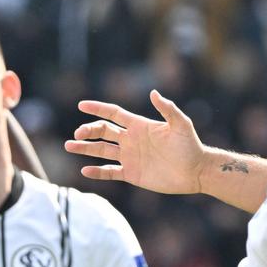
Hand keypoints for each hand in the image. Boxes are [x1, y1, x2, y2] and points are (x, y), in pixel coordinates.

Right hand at [65, 90, 203, 193]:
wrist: (196, 171)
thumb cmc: (191, 146)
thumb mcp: (181, 125)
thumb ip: (168, 109)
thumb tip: (154, 93)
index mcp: (140, 126)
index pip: (114, 114)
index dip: (98, 109)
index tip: (82, 105)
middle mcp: (131, 140)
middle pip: (103, 131)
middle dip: (88, 131)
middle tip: (78, 134)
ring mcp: (130, 157)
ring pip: (102, 150)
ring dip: (85, 148)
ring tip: (69, 146)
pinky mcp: (132, 174)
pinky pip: (110, 172)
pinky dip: (97, 172)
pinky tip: (84, 170)